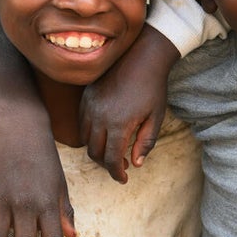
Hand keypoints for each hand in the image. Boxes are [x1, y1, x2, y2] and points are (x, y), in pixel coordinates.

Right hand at [78, 25, 176, 182]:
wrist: (141, 57)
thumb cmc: (153, 88)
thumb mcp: (156, 117)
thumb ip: (145, 143)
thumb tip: (135, 164)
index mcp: (119, 124)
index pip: (111, 159)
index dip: (117, 173)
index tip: (124, 179)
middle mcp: (99, 117)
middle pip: (94, 152)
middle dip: (106, 164)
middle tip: (121, 165)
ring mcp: (89, 106)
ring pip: (85, 139)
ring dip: (97, 150)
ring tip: (113, 150)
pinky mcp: (85, 98)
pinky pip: (81, 124)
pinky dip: (90, 135)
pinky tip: (104, 134)